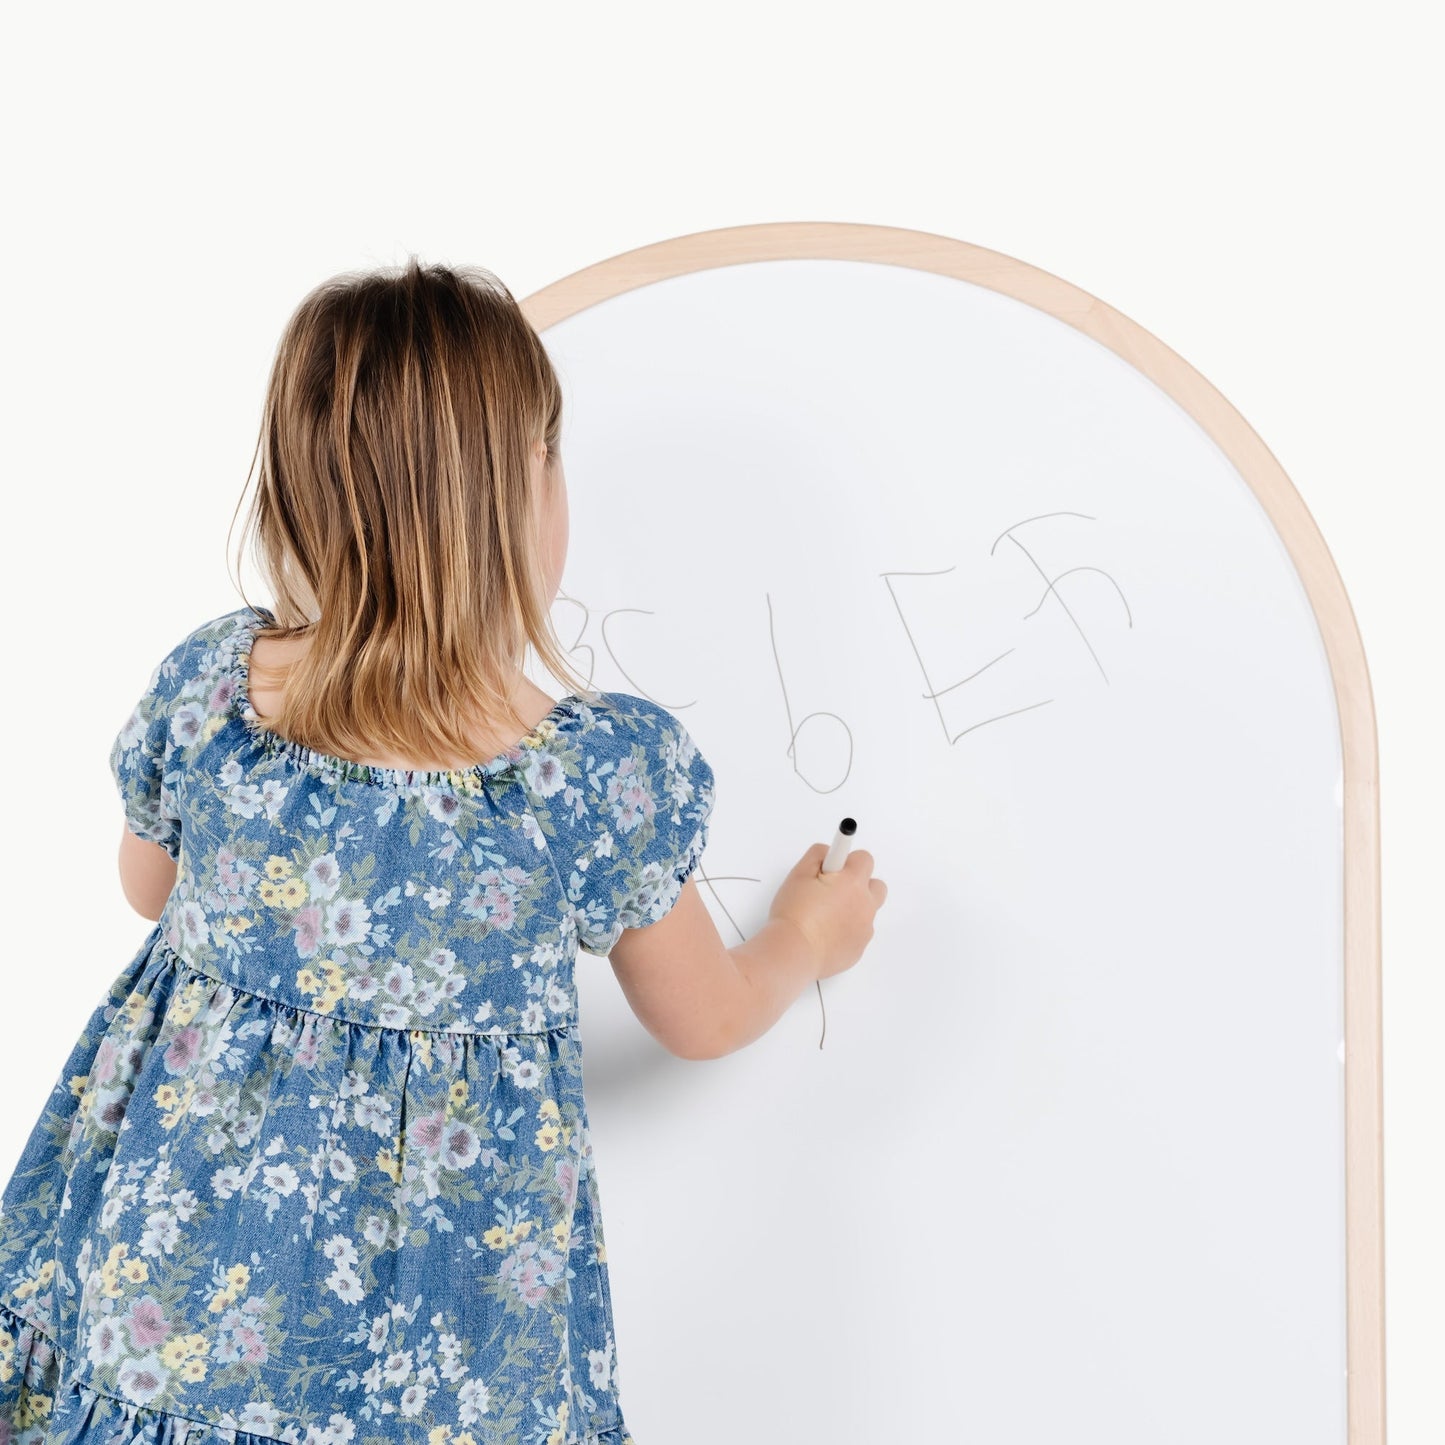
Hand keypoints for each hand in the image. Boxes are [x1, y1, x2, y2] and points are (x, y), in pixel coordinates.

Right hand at [768, 842, 886, 980]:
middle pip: (876, 886)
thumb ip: (818, 855)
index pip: (864, 859)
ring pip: (866, 912)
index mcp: (853, 882)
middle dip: (858, 884)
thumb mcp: (799, 873)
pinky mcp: (859, 949)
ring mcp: (865, 929)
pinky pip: (858, 933)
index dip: (847, 860)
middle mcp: (865, 905)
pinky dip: (847, 931)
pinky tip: (824, 934)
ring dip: (853, 908)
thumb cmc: (794, 913)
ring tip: (825, 915)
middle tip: (833, 891)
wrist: (793, 952)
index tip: (836, 864)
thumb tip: (829, 854)